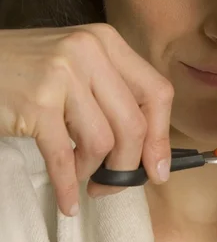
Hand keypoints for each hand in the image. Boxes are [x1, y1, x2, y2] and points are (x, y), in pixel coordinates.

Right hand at [0, 24, 173, 215]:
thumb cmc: (30, 69)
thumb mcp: (80, 65)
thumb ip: (114, 95)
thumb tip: (151, 150)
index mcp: (107, 41)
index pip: (157, 92)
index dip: (161, 136)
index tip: (156, 168)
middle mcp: (90, 52)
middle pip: (134, 124)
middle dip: (128, 166)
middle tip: (111, 184)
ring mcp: (62, 76)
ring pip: (103, 143)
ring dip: (93, 172)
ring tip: (81, 176)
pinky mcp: (36, 104)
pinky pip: (64, 158)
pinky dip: (67, 187)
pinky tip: (67, 200)